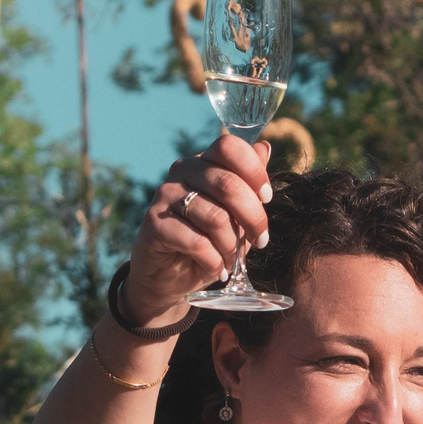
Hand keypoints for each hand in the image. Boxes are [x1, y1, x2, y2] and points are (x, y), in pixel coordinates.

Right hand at [117, 133, 276, 327]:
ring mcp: (166, 194)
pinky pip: (197, 242)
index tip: (267, 198)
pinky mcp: (154, 222)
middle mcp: (183, 170)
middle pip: (228, 185)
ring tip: (232, 260)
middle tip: (260, 241)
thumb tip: (264, 147)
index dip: (254, 172)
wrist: (169, 276)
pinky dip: (214, 261)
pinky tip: (217, 268)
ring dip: (232, 247)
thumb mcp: (236, 215)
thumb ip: (249, 184)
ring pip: (216, 218)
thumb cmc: (208, 241)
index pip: (229, 147)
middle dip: (254, 218)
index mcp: (205, 162)